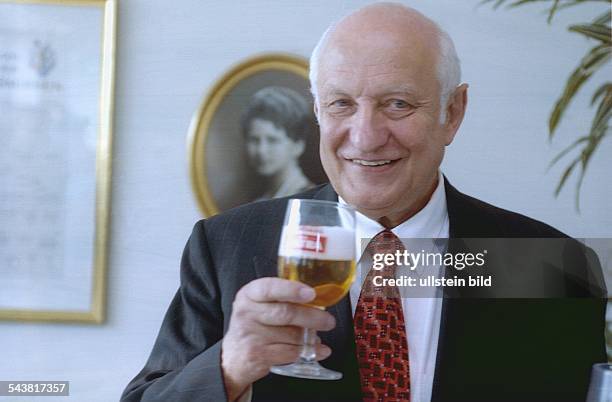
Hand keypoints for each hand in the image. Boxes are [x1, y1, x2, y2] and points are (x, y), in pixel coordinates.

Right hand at [221, 278, 335, 400]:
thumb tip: (318, 298)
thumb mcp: (259, 304)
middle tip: (328, 321)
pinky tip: (317, 350)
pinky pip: (291, 352)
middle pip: (286, 313)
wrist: (233, 356)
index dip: (292, 290)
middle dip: (313, 317)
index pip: (270, 288)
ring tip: (317, 337)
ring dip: (311, 337)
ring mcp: (251, 335)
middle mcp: (247, 312)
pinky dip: (310, 352)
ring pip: (292, 335)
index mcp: (249, 294)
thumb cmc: (253, 325)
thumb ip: (281, 297)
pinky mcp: (258, 354)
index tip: (311, 293)